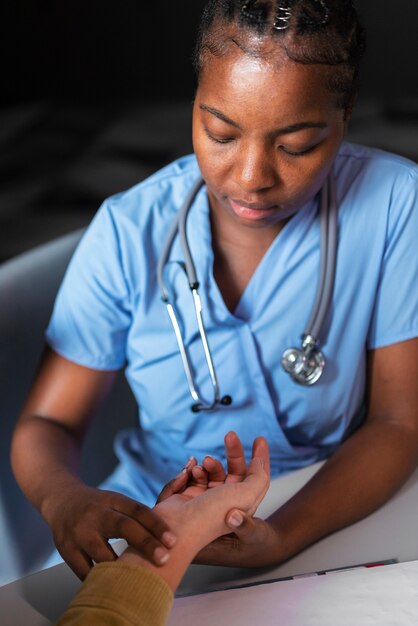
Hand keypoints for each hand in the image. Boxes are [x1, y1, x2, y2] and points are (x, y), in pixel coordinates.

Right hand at [44, 484, 176, 579]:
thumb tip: (166, 541)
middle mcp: (96, 514)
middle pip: (124, 527)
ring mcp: (79, 532)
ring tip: (140, 577)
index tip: (173, 541)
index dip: (157, 525)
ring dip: (122, 567)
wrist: (61, 500)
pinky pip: (86, 571)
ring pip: (104, 555)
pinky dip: (100, 578)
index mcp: (112, 500)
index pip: (138, 510)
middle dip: (146, 544)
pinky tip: (114, 583)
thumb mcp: (116, 501)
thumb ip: (135, 517)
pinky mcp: (66, 549)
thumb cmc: (98, 506)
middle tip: (164, 558)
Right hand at [121, 435, 269, 590]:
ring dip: (209, 464)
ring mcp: (207, 499)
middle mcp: (226, 501)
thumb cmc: (212, 515)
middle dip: (233, 452)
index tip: (259, 439)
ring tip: (203, 466)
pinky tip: (189, 472)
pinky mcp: (188, 496)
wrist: (176, 530)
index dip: (260, 458)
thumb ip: (258, 477)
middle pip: (234, 470)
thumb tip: (258, 461)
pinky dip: (192, 470)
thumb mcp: (245, 495)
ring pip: (212, 471)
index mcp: (243, 503)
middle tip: (230, 435)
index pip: (256, 477)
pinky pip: (193, 475)